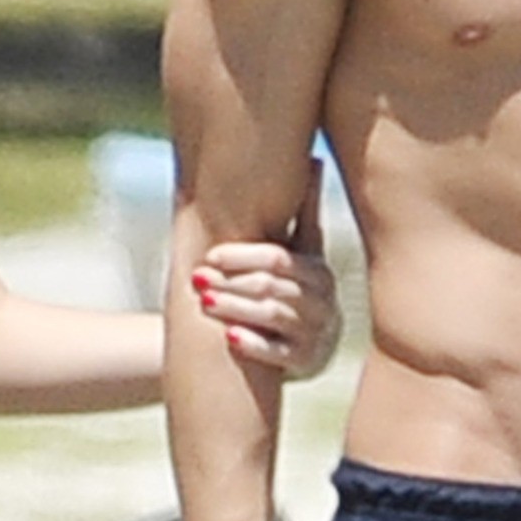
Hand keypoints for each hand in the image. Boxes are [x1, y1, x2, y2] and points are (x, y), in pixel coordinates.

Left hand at [193, 159, 343, 380]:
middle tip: (197, 277)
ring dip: (235, 308)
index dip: (243, 255)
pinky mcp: (308, 362)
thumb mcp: (300, 252)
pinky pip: (280, 354)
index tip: (211, 254)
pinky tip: (229, 338)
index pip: (279, 258)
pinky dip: (254, 345)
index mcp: (317, 270)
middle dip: (231, 281)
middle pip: (271, 286)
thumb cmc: (291, 289)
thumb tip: (314, 158)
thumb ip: (303, 213)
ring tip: (204, 302)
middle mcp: (323, 301)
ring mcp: (318, 333)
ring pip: (272, 316)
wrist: (299, 345)